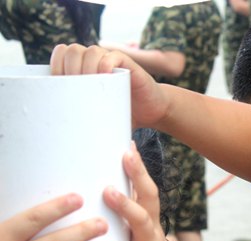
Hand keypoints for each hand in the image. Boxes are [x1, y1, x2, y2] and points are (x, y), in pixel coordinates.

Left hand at [50, 44, 168, 129]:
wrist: (152, 111)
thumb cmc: (123, 115)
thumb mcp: (98, 116)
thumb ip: (83, 117)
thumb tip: (63, 138)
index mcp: (84, 68)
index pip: (62, 54)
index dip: (56, 64)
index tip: (57, 84)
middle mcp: (96, 61)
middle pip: (73, 50)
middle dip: (69, 67)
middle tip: (73, 88)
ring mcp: (112, 61)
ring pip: (91, 51)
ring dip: (86, 66)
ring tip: (89, 85)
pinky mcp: (128, 65)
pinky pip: (113, 56)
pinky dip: (106, 64)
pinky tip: (105, 77)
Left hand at [101, 145, 184, 240]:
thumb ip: (124, 228)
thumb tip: (100, 209)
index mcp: (149, 224)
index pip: (145, 190)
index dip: (138, 168)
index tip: (127, 144)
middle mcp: (153, 231)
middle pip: (149, 196)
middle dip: (138, 174)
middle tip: (126, 153)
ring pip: (141, 221)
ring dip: (126, 205)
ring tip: (108, 191)